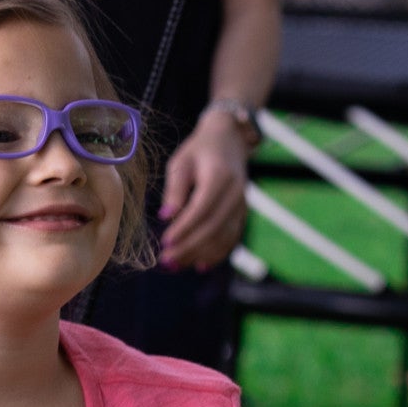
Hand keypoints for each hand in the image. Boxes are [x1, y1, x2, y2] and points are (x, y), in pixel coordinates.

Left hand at [155, 108, 252, 269]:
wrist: (229, 140)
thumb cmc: (199, 151)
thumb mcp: (181, 163)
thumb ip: (175, 190)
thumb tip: (165, 217)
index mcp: (219, 177)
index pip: (201, 209)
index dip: (184, 228)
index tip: (165, 242)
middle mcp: (235, 193)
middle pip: (212, 227)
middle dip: (189, 247)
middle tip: (166, 261)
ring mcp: (242, 205)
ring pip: (223, 237)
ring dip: (199, 254)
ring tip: (176, 265)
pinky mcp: (242, 213)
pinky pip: (231, 238)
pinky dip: (217, 254)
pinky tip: (200, 265)